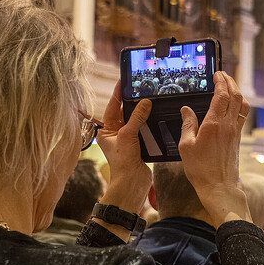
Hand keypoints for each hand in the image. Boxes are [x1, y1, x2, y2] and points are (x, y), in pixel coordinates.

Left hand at [96, 81, 151, 215]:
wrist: (132, 182)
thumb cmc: (123, 161)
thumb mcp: (127, 135)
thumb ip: (136, 117)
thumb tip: (145, 102)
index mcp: (106, 131)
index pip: (112, 108)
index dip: (118, 95)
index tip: (124, 82)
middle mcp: (116, 134)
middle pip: (125, 113)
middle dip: (133, 102)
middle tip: (141, 88)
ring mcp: (128, 140)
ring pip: (136, 121)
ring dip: (143, 113)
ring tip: (150, 98)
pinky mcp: (139, 146)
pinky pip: (144, 130)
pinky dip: (150, 124)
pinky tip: (156, 115)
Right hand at [179, 72, 251, 227]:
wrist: (220, 186)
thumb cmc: (201, 169)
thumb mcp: (187, 147)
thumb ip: (187, 125)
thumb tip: (186, 111)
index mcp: (214, 124)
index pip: (222, 95)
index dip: (221, 81)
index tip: (217, 74)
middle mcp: (228, 125)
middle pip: (235, 96)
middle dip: (230, 82)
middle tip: (223, 75)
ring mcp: (235, 131)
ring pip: (242, 104)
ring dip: (237, 92)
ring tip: (229, 86)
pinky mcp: (237, 138)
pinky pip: (242, 115)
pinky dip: (239, 104)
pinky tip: (233, 105)